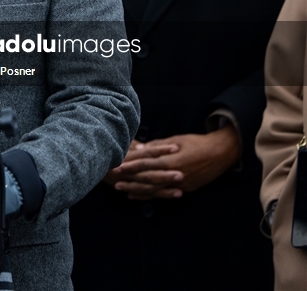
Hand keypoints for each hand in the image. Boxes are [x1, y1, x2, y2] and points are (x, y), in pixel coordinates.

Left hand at [109, 126, 239, 200]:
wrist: (221, 153)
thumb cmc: (197, 143)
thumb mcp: (176, 140)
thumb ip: (158, 146)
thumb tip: (140, 149)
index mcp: (172, 160)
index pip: (147, 164)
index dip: (132, 166)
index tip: (118, 167)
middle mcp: (176, 174)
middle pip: (149, 180)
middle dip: (131, 181)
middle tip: (115, 183)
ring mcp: (182, 183)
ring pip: (156, 190)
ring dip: (139, 191)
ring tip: (124, 191)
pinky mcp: (186, 188)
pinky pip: (165, 194)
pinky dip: (152, 196)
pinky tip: (139, 196)